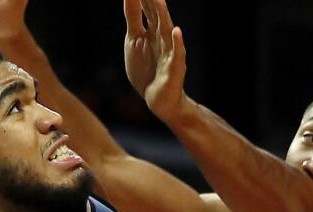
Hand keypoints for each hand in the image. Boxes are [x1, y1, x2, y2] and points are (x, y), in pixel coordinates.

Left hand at [123, 0, 187, 119]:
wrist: (159, 100)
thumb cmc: (147, 69)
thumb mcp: (134, 40)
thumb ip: (134, 18)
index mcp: (152, 29)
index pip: (146, 6)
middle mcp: (163, 37)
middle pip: (156, 14)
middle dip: (152, 0)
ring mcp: (169, 52)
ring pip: (166, 31)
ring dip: (163, 15)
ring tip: (158, 0)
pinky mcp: (174, 69)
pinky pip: (177, 55)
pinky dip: (178, 44)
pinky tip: (178, 32)